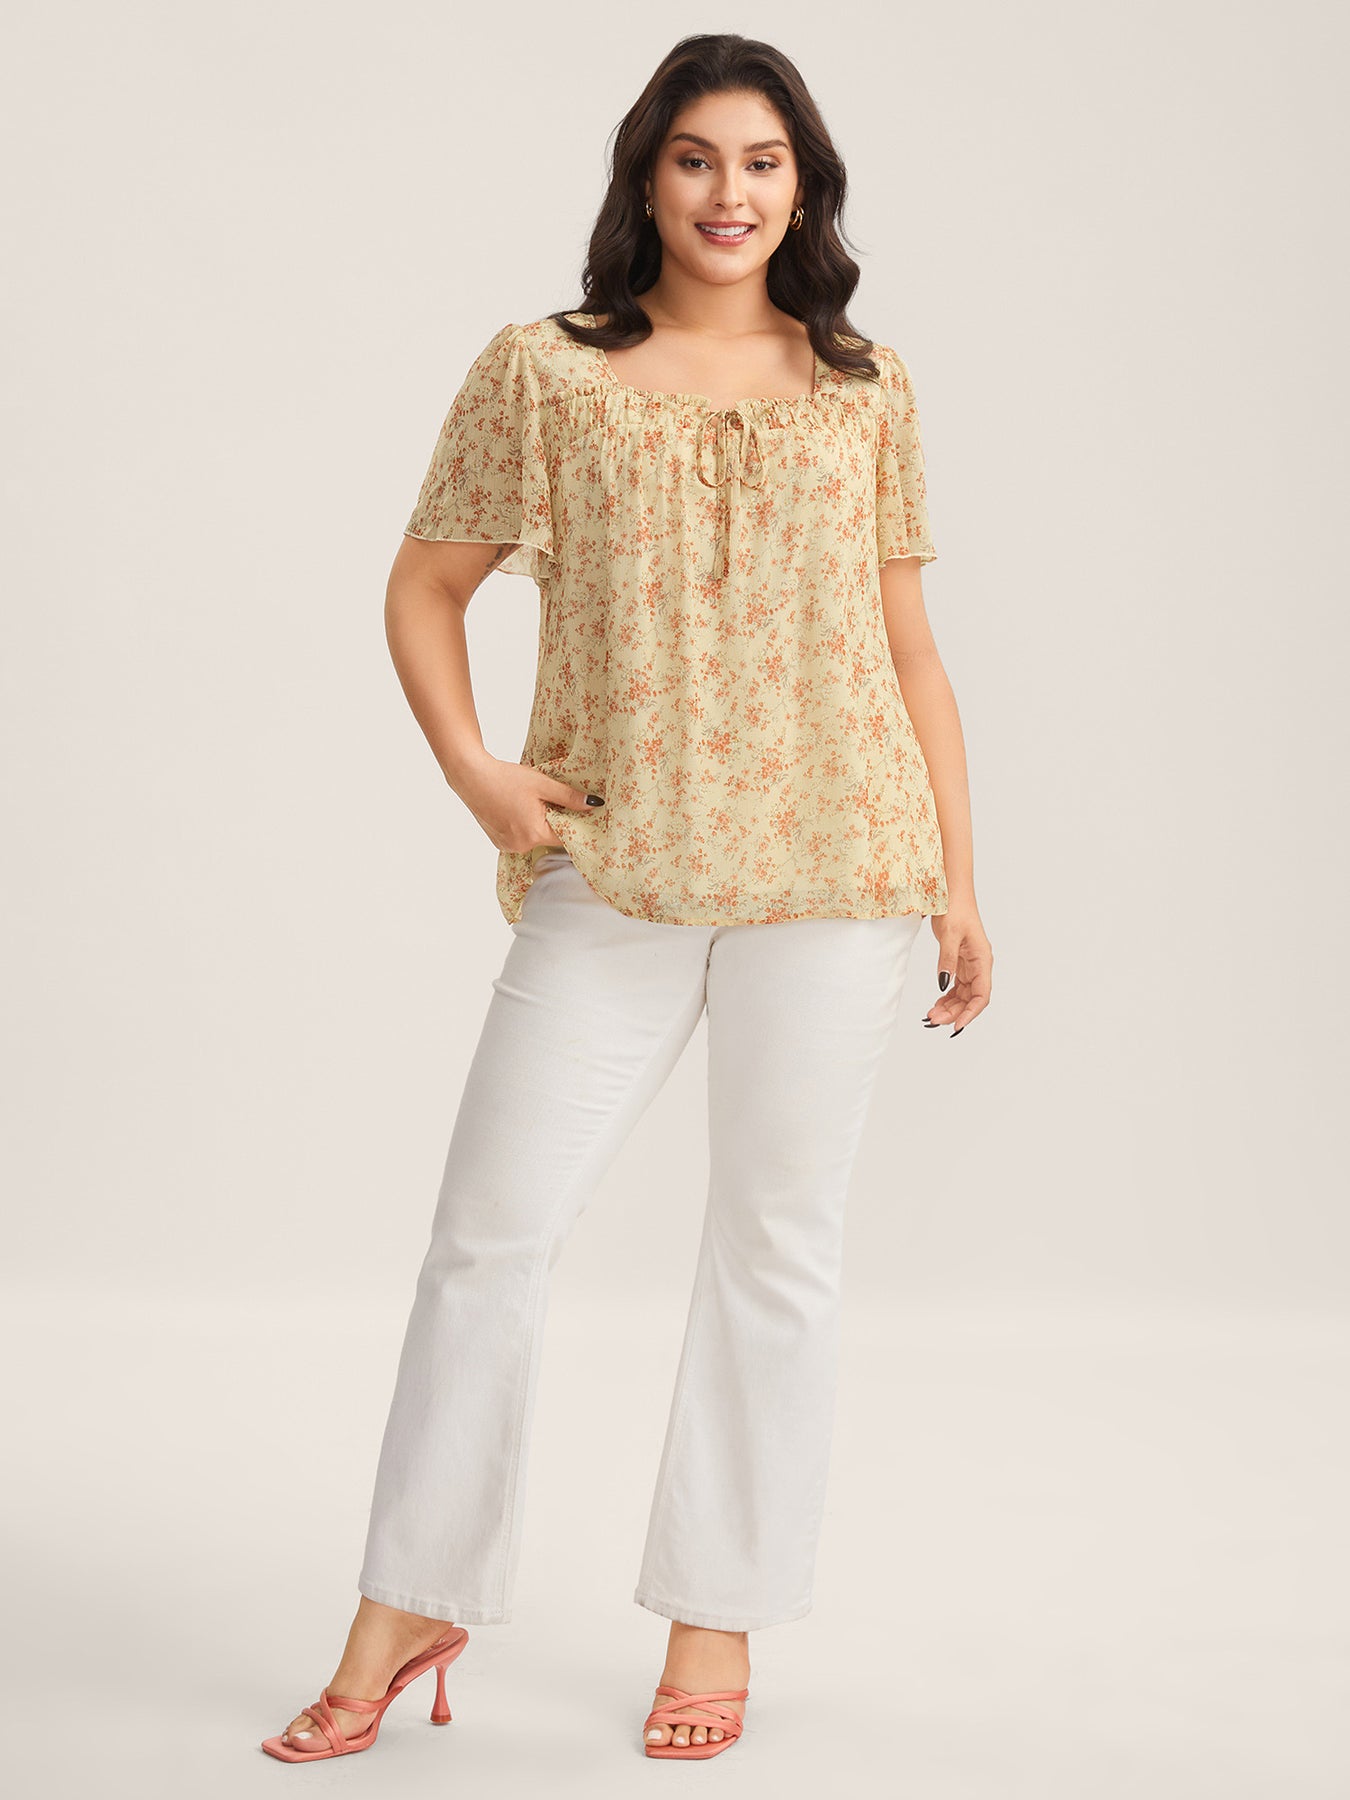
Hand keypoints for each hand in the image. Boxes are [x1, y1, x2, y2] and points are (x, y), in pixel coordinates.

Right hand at [455, 755, 603, 852]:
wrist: (471, 776)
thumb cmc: (506, 778)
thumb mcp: (542, 784)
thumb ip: (570, 797)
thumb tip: (595, 804)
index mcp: (534, 833)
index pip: (566, 837)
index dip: (574, 824)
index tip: (580, 814)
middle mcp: (521, 846)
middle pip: (549, 838)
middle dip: (555, 822)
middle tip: (553, 802)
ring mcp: (508, 846)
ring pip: (534, 838)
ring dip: (539, 825)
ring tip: (532, 803)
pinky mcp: (498, 842)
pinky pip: (520, 838)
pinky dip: (524, 827)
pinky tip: (519, 809)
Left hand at [924, 904, 990, 1036]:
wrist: (951, 891)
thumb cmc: (954, 908)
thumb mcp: (949, 934)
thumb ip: (947, 960)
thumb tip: (943, 985)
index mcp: (982, 959)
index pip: (982, 994)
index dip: (970, 1012)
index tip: (956, 1025)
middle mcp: (979, 964)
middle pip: (971, 998)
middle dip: (954, 1012)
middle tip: (933, 1020)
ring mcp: (970, 963)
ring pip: (963, 994)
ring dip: (949, 1006)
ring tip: (931, 1015)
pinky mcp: (960, 961)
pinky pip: (956, 985)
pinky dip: (947, 996)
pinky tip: (936, 1003)